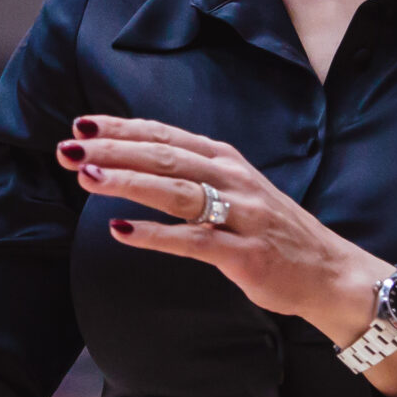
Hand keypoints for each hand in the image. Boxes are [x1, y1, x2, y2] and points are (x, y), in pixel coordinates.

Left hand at [58, 115, 396, 361]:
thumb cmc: (272, 231)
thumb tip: (136, 162)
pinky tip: (120, 232)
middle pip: (164, 157)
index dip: (122, 129)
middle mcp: (232, 179)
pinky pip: (192, 240)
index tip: (82, 125)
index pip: (165, 136)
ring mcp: (240, 215)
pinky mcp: (243, 253)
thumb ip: (194, 174)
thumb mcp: (235, 189)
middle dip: (113, 150)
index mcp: (226, 160)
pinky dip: (155, 235)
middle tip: (68, 149)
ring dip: (128, 182)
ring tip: (87, 176)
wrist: (327, 271)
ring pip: (176, 191)